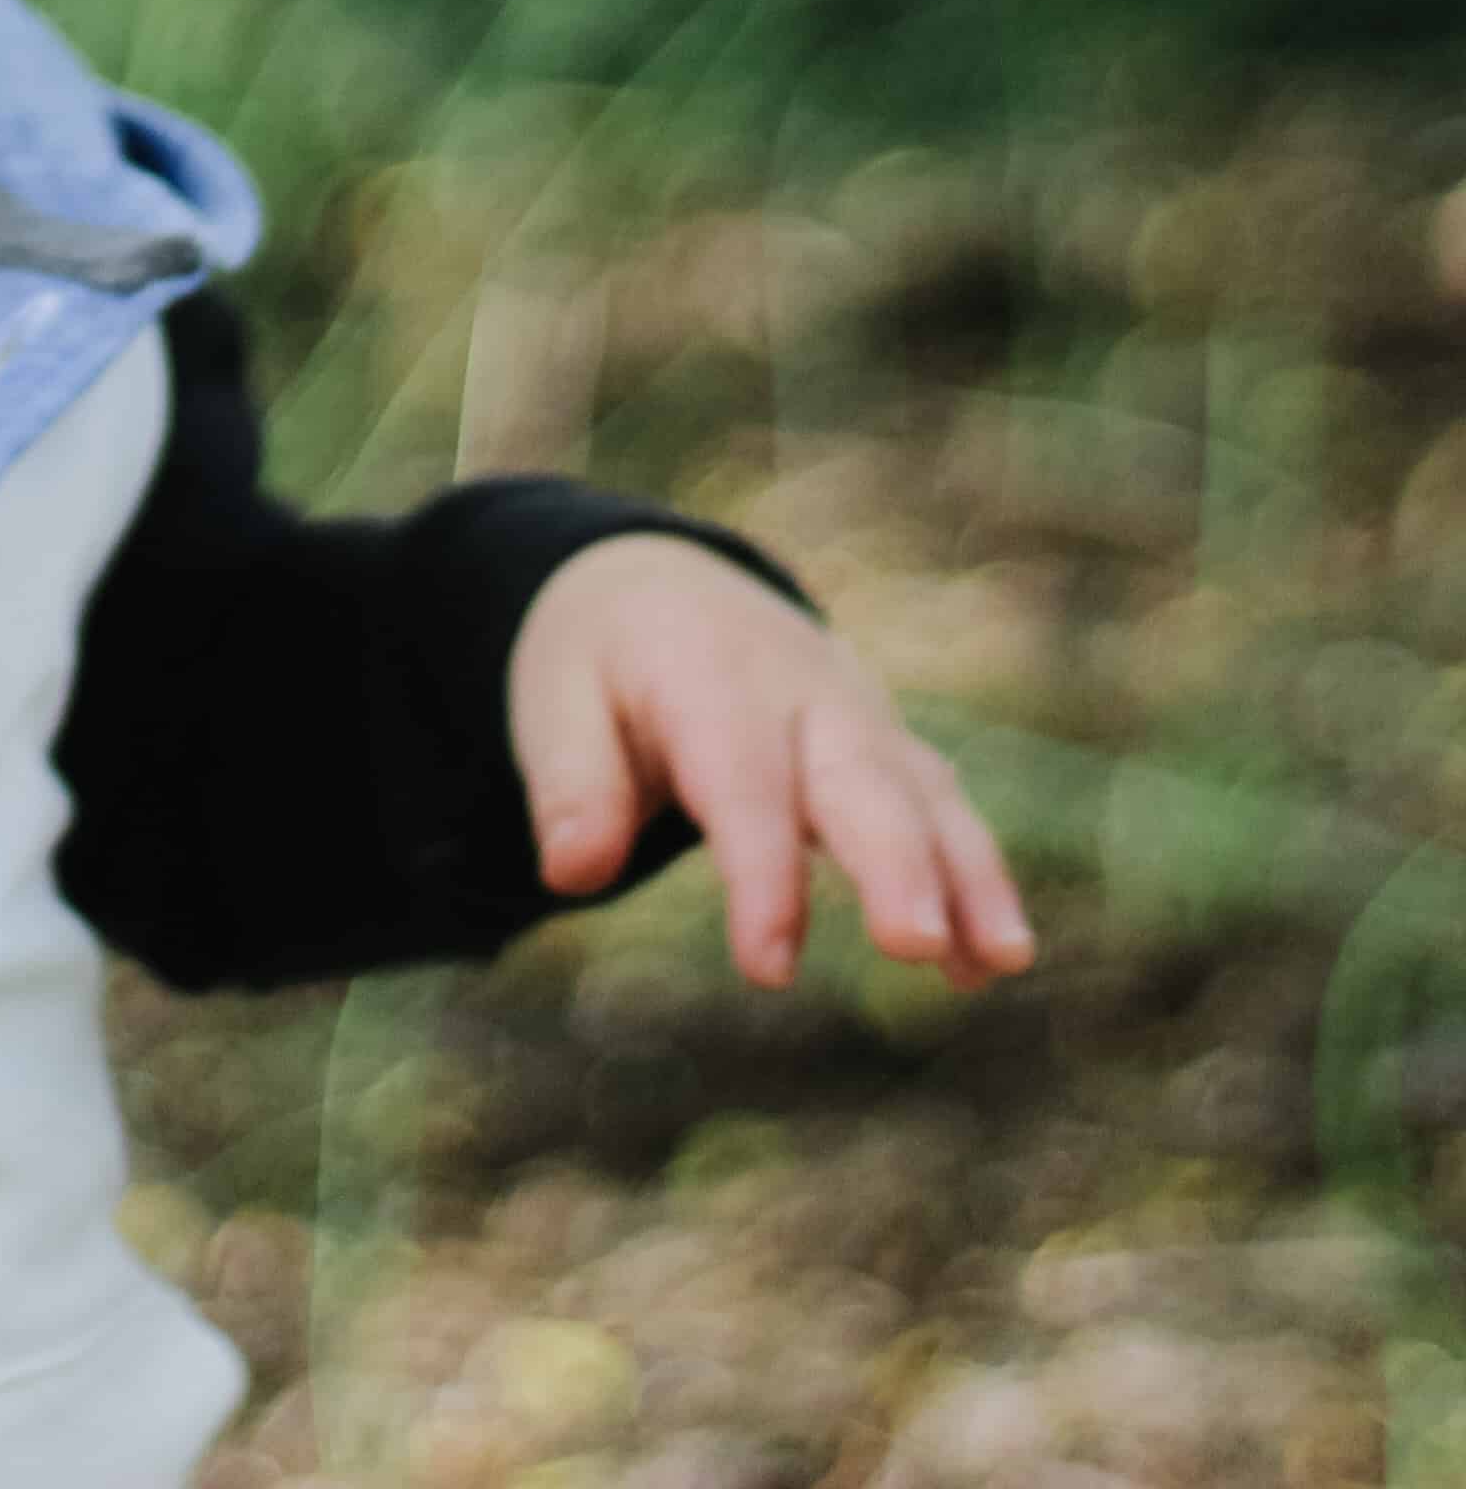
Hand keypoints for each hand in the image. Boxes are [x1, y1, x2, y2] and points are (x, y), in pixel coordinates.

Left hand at [506, 533, 1035, 990]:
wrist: (659, 586)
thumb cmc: (601, 663)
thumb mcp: (555, 701)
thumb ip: (569, 784)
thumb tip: (571, 872)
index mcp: (708, 675)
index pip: (743, 784)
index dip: (760, 877)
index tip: (768, 970)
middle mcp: (798, 689)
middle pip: (857, 776)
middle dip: (893, 860)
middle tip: (917, 944)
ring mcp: (854, 711)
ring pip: (921, 790)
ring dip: (965, 872)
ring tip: (1000, 960)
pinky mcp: (885, 744)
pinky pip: (940, 801)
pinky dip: (974, 870)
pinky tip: (994, 954)